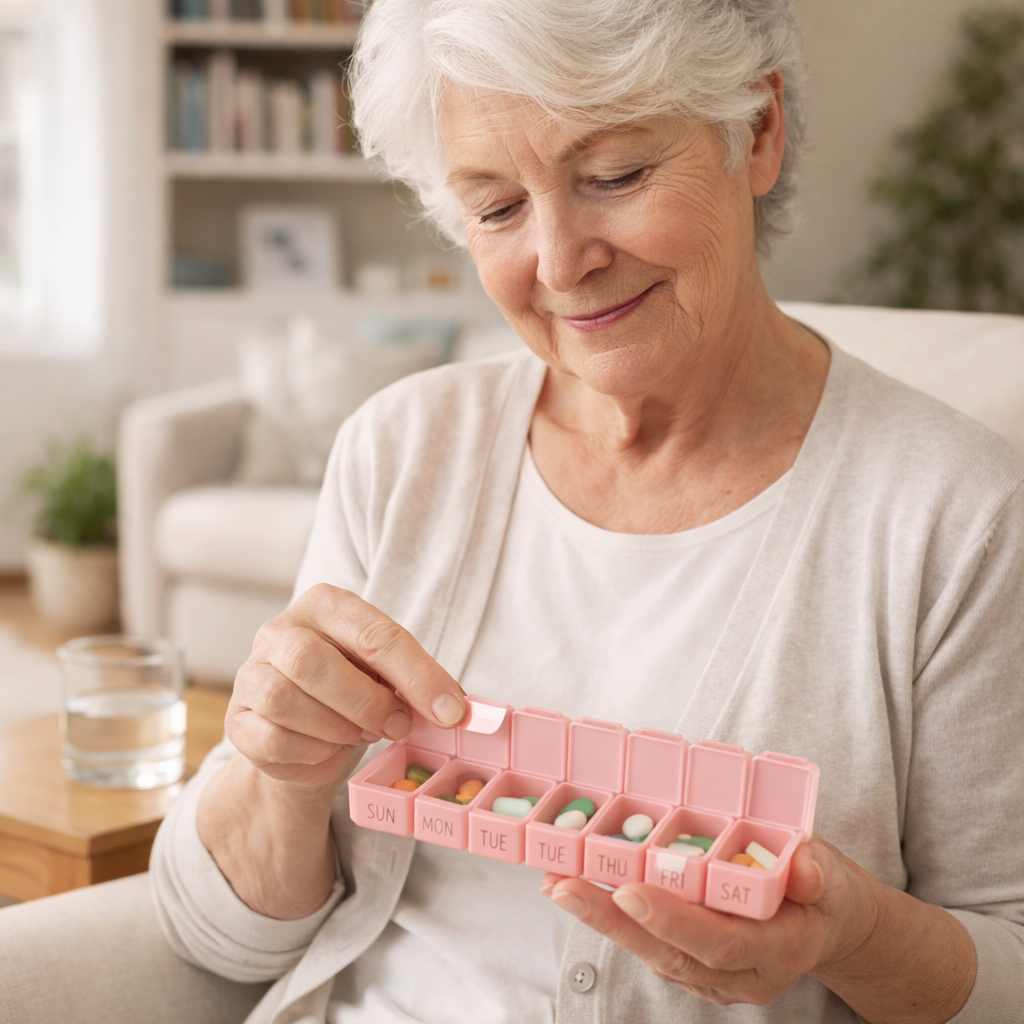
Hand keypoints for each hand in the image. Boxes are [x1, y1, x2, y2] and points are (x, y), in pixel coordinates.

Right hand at [226, 583, 466, 790]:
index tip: (451, 711)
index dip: (418, 675)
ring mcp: (251, 673)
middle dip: (367, 701)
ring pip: (285, 700)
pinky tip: (328, 748)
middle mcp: (279, 630)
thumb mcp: (386, 675)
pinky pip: (273, 738)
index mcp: (324, 604)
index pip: (373, 633)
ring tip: (364, 733)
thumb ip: (414, 682)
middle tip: (399, 726)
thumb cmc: (353, 691)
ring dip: (338, 727)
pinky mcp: (237, 719)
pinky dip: (312, 751)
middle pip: (312, 661)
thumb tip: (454, 708)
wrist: (307, 738)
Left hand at [541, 834, 975, 1022]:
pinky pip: (652, 948)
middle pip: (672, 954)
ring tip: (558, 883)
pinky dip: (614, 920)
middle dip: (615, 921)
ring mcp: (718, 979)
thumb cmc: (825, 891)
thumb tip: (807, 868)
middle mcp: (744, 974)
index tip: (631, 890)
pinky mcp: (697, 967)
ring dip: (602, 920)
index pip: (722, 942)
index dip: (674, 920)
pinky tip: (579, 889)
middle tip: (567, 886)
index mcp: (780, 948)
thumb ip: (818, 871)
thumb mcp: (834, 874)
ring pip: (653, 954)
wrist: (831, 928)